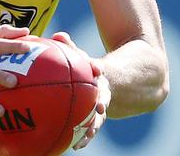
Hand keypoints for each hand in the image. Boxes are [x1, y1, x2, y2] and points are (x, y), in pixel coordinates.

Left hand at [51, 32, 111, 149]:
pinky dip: (85, 136)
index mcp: (99, 73)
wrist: (121, 82)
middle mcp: (103, 90)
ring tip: (85, 137)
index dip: (96, 68)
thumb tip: (58, 35)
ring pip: (99, 117)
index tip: (97, 69)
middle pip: (104, 96)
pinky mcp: (98, 117)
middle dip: (102, 102)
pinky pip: (91, 126)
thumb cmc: (90, 68)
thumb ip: (71, 47)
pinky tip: (76, 146)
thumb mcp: (83, 57)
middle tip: (100, 108)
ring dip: (94, 126)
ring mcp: (102, 104)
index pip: (98, 68)